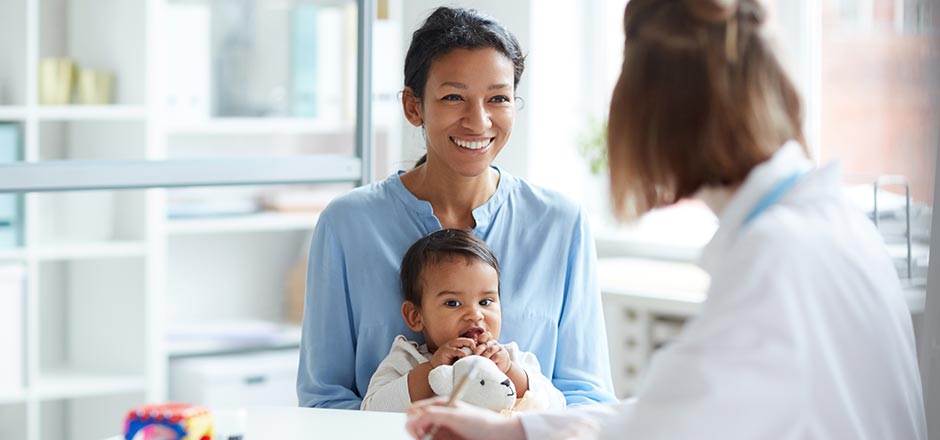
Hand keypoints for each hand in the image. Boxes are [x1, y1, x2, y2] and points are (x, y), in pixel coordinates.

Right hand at [406, 396, 525, 439]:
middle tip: (425, 439)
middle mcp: (441, 417)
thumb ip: (432, 415)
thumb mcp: (454, 415)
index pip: (416, 410)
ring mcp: (445, 430)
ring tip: (439, 439)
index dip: (412, 420)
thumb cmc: (482, 422)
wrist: (500, 436)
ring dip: (426, 439)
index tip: (415, 430)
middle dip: (418, 434)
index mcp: (442, 404)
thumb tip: (411, 419)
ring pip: (426, 436)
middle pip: (419, 426)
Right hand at [430, 338, 476, 367]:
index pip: (471, 341)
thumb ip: (467, 357)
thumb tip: (479, 360)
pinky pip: (457, 350)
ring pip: (464, 342)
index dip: (478, 347)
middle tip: (479, 356)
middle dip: (476, 348)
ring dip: (471, 350)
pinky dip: (462, 354)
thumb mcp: (459, 360)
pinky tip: (464, 358)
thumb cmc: (448, 364)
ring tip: (473, 358)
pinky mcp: (446, 350)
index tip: (481, 356)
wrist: (435, 368)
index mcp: (459, 344)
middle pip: (470, 340)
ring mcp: (450, 345)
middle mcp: (455, 343)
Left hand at [472, 332, 509, 372]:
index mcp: (488, 341)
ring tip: (479, 361)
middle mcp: (493, 343)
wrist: (502, 366)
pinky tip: (487, 364)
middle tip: (473, 355)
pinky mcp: (502, 354)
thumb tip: (465, 354)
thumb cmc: (489, 359)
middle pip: (485, 344)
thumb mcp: (482, 354)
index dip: (482, 338)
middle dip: (478, 350)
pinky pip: (495, 356)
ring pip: (490, 349)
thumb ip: (476, 352)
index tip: (477, 343)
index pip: (486, 335)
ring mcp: (498, 348)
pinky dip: (490, 360)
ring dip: (484, 355)